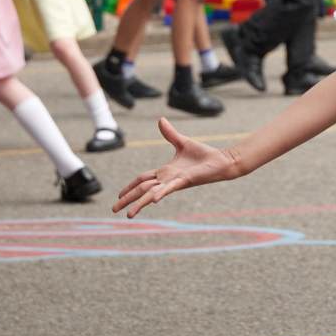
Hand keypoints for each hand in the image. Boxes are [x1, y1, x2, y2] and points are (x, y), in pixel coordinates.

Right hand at [113, 118, 242, 216]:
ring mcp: (175, 182)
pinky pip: (170, 188)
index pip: (142, 180)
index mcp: (165, 172)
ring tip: (129, 215)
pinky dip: (161, 193)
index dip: (130, 187)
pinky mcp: (185, 181)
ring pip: (152, 193)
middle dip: (128, 199)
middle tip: (114, 210)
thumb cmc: (204, 155)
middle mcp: (167, 179)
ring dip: (140, 203)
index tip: (118, 195)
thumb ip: (170, 133)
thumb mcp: (182, 142)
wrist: (221, 161)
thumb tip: (160, 120)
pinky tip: (153, 200)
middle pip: (142, 189)